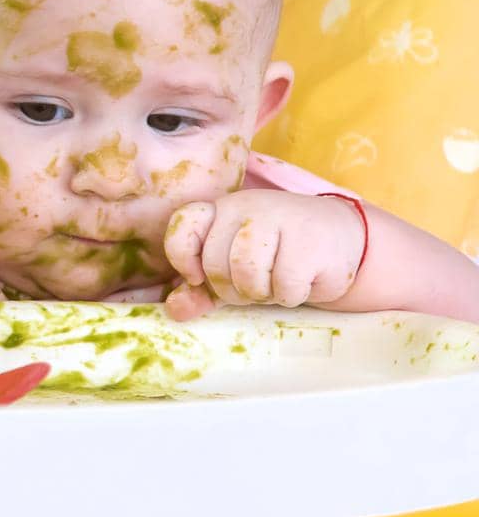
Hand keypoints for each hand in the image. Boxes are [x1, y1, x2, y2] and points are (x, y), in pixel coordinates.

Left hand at [163, 190, 365, 319]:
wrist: (342, 239)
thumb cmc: (279, 255)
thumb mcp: (234, 270)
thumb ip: (201, 290)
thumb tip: (174, 310)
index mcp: (222, 209)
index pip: (184, 224)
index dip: (182, 257)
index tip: (196, 278)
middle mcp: (247, 206)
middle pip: (216, 263)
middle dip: (232, 290)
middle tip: (255, 285)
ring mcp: (280, 218)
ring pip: (247, 274)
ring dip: (261, 293)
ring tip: (277, 282)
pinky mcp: (310, 241)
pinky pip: (284, 287)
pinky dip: (291, 296)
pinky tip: (304, 281)